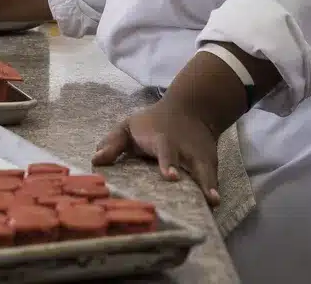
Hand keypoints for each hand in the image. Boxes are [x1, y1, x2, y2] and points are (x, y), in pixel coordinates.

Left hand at [91, 101, 220, 205]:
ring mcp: (199, 156)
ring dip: (210, 185)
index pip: (166, 151)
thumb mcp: (130, 126)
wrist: (192, 108)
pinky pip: (213, 177)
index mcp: (164, 140)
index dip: (168, 163)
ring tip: (213, 201)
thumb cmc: (152, 123)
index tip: (170, 177)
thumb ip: (113, 142)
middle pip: (191, 162)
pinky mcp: (210, 163)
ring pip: (206, 170)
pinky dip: (214, 187)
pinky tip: (215, 202)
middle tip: (200, 193)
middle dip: (195, 176)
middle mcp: (184, 149)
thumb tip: (95, 160)